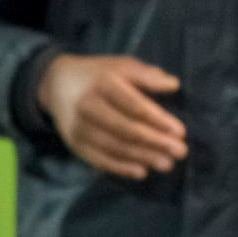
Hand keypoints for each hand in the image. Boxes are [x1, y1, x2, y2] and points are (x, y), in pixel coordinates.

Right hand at [36, 54, 187, 178]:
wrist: (56, 84)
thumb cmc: (99, 74)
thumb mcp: (121, 65)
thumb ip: (147, 75)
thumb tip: (174, 84)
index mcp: (103, 83)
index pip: (134, 105)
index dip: (158, 120)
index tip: (180, 131)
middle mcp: (88, 107)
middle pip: (125, 129)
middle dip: (155, 143)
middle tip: (180, 152)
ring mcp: (78, 128)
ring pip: (114, 147)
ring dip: (143, 157)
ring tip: (167, 164)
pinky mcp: (74, 144)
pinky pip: (99, 159)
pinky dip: (121, 167)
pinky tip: (142, 171)